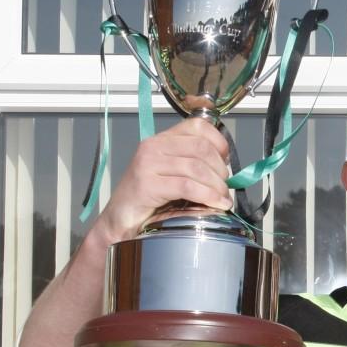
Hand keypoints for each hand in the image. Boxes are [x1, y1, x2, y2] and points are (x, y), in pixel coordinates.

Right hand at [92, 117, 232, 245]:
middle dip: (220, 169)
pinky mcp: (147, 183)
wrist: (120, 219)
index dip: (219, 143)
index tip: (226, 161)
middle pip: (202, 147)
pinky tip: (215, 204)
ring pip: (196, 167)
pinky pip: (187, 186)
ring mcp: (148, 163)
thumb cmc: (148, 200)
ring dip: (216, 186)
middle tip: (224, 187)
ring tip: (221, 199)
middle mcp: (154, 146)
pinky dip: (207, 195)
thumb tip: (226, 169)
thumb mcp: (173, 174)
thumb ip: (194, 165)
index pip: (198, 126)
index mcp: (162, 139)